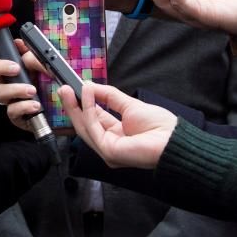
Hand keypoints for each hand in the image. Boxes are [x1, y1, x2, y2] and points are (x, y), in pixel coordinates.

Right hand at [0, 41, 45, 131]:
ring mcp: (10, 101)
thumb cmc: (48, 90)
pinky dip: (24, 106)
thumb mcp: (44, 69)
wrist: (59, 114)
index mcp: (12, 73)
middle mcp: (7, 86)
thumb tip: (20, 43)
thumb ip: (33, 55)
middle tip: (17, 69)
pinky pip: (12, 111)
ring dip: (16, 89)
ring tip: (32, 90)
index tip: (14, 61)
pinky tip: (35, 105)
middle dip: (0, 68)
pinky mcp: (16, 116)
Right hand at [59, 81, 176, 169]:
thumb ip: (108, 96)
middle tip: (64, 88)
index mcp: (116, 136)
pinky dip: (88, 109)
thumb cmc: (159, 126)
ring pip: (85, 127)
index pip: (93, 120)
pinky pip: (93, 127)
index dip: (82, 105)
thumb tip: (90, 86)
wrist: (173, 138)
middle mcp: (109, 145)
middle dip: (73, 106)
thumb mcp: (129, 105)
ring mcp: (107, 150)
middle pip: (85, 125)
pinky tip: (86, 94)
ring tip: (69, 88)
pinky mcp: (108, 151)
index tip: (73, 90)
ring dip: (76, 106)